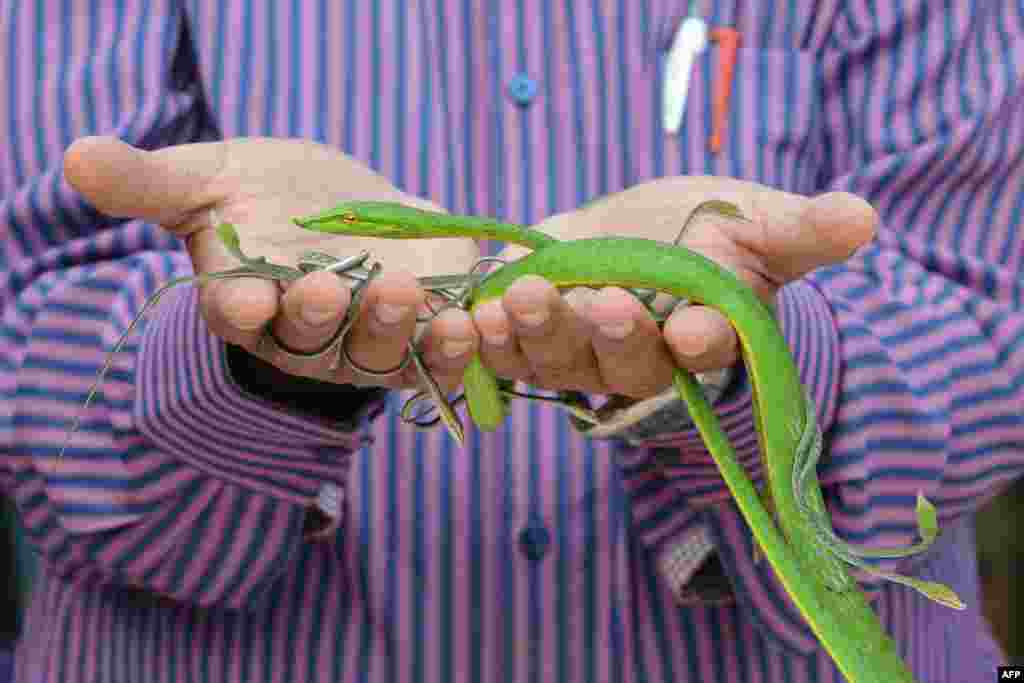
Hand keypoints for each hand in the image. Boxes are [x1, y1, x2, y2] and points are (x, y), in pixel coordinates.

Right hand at [63, 136, 479, 390]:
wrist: (348, 207)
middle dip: (320, 318)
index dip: (241, 307)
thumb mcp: (212, 178)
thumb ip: (153, 182)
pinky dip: (457, 344)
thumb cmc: (269, 195)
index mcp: (247, 304)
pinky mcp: (425, 335)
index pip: (237, 316)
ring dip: (394, 328)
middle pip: (311, 342)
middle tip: (328, 288)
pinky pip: (440, 354)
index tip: (247, 296)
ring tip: (406, 292)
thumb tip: (76, 155)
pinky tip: (472, 322)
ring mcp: (368, 343)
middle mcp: (307, 338)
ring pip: (379, 352)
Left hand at [471, 176, 875, 397]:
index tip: (696, 328)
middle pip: (632, 367)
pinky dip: (497, 337)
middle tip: (608, 303)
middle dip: (619, 338)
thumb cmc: (698, 227)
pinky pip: (514, 354)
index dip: (703, 343)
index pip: (711, 351)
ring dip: (544, 334)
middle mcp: (646, 360)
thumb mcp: (748, 217)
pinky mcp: (536, 345)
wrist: (626, 232)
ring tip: (528, 298)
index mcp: (707, 333)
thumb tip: (862, 218)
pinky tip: (483, 313)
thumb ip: (796, 228)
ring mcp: (586, 359)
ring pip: (566, 363)